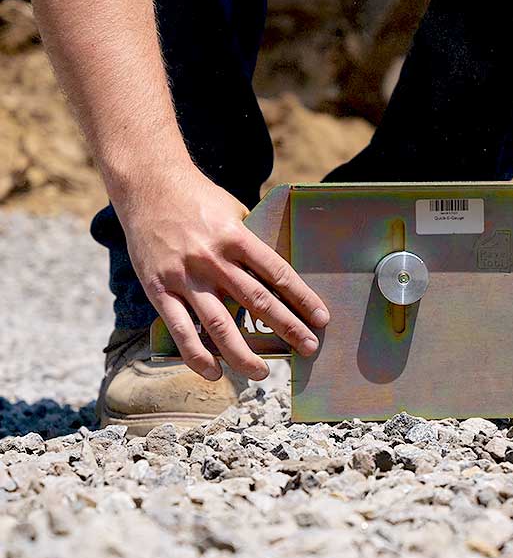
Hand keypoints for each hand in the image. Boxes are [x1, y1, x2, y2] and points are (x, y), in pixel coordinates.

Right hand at [117, 165, 328, 379]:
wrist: (146, 185)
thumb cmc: (198, 198)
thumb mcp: (234, 210)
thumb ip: (251, 241)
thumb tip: (277, 273)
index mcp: (236, 236)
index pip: (278, 273)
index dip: (302, 298)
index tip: (321, 319)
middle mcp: (212, 258)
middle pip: (257, 301)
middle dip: (287, 328)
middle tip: (309, 348)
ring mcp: (184, 276)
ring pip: (219, 324)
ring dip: (242, 353)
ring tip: (263, 372)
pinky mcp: (159, 288)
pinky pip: (180, 329)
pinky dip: (196, 354)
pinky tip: (213, 372)